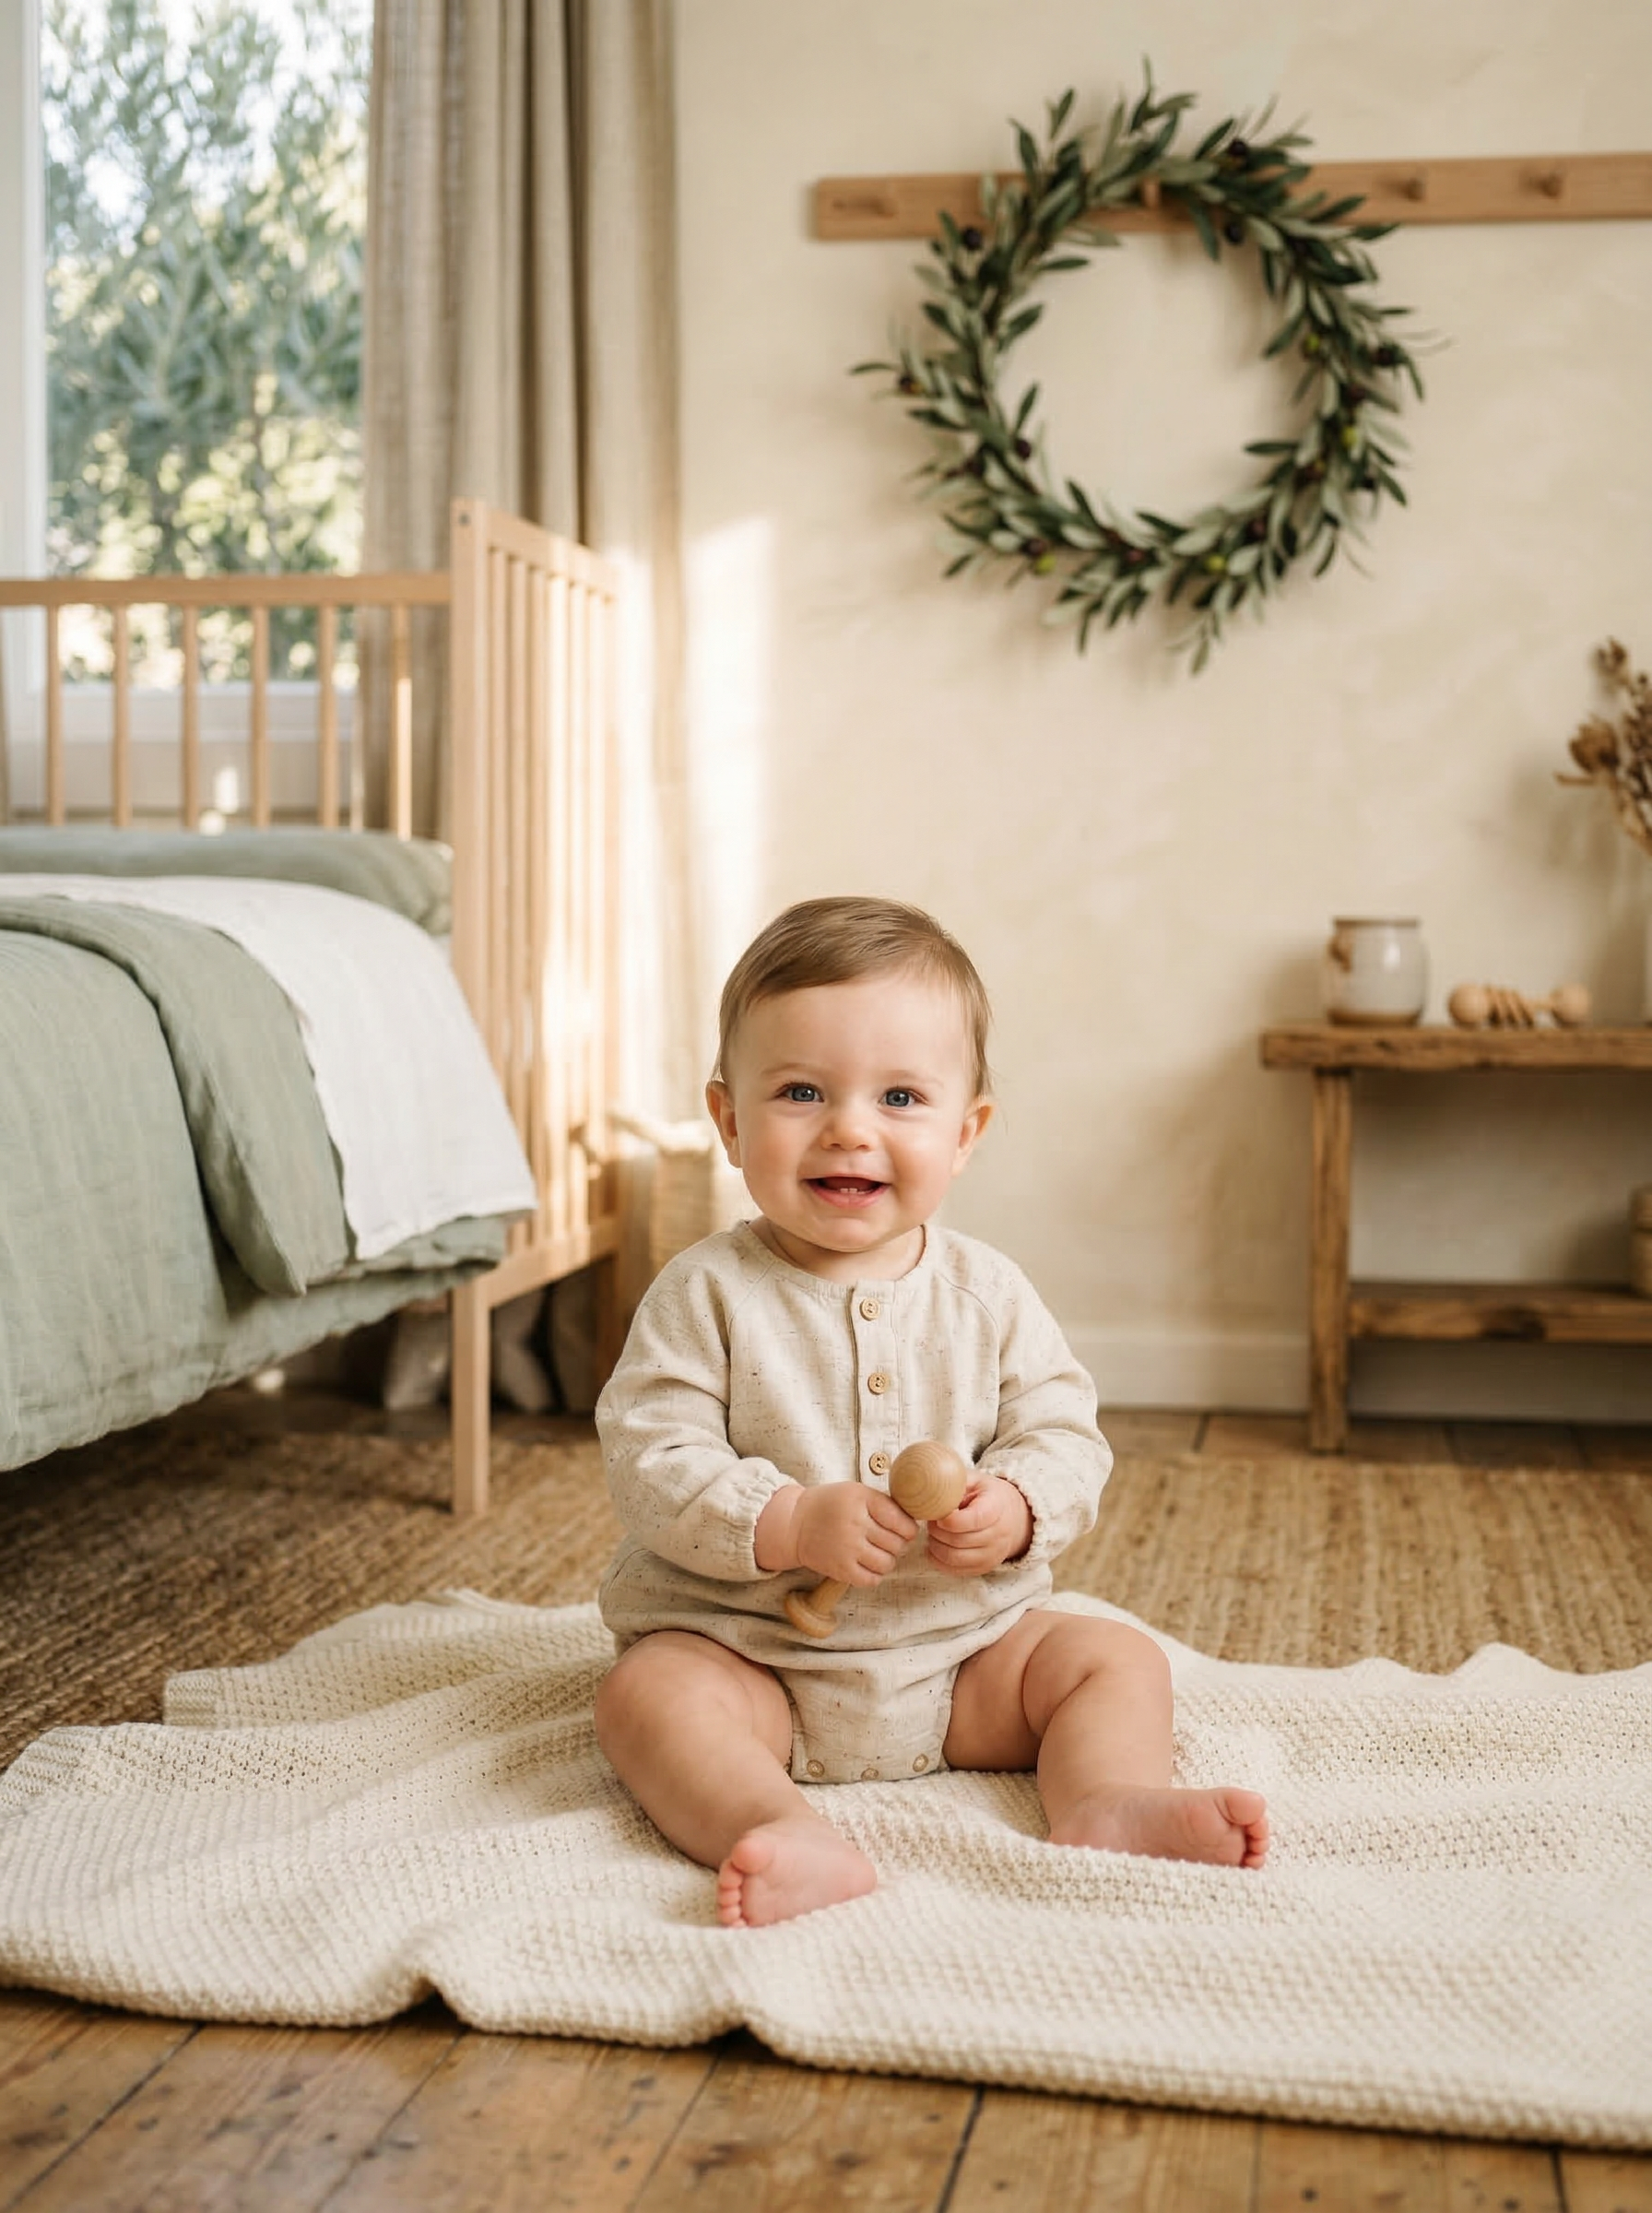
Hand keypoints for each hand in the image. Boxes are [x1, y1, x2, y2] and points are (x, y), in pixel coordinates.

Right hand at [756, 1482, 917, 1586]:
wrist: (795, 1523)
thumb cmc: (831, 1505)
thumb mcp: (857, 1492)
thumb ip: (884, 1503)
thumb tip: (914, 1521)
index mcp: (861, 1500)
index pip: (901, 1520)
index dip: (909, 1528)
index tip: (906, 1530)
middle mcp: (855, 1524)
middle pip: (897, 1544)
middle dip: (899, 1545)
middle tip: (890, 1541)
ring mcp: (847, 1548)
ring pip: (887, 1563)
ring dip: (888, 1560)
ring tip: (879, 1553)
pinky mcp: (840, 1569)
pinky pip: (871, 1580)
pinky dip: (875, 1575)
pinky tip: (868, 1565)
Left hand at [926, 1476, 1032, 1576]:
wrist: (1013, 1517)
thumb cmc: (987, 1496)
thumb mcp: (976, 1480)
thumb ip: (955, 1482)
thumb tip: (929, 1484)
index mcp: (996, 1508)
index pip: (974, 1519)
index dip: (951, 1520)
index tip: (938, 1515)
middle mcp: (998, 1534)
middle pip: (960, 1540)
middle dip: (937, 1531)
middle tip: (931, 1521)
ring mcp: (992, 1554)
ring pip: (955, 1558)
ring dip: (936, 1546)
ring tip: (933, 1533)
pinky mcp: (984, 1567)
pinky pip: (956, 1570)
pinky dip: (939, 1560)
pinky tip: (935, 1547)